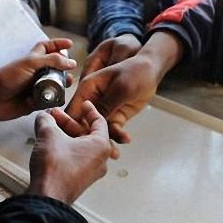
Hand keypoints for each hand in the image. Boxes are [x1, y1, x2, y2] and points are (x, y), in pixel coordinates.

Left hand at [0, 39, 76, 121]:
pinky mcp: (37, 101)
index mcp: (33, 59)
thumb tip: (71, 63)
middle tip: (69, 72)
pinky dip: (53, 99)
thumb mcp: (30, 63)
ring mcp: (37, 87)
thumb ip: (52, 61)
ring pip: (56, 85)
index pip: (48, 48)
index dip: (58, 44)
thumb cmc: (6, 77)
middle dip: (65, 70)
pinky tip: (53, 98)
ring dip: (62, 85)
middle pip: (57, 68)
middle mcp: (37, 72)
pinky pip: (50, 100)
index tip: (70, 45)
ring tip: (65, 85)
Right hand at [26, 101, 115, 203]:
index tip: (84, 104)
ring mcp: (90, 172)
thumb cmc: (55, 171)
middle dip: (70, 122)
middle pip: (88, 134)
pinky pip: (76, 158)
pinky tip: (51, 145)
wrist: (47, 197)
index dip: (89, 110)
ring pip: (81, 147)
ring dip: (66, 135)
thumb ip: (46, 120)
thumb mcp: (48, 135)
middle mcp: (100, 160)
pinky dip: (66, 148)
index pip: (99, 121)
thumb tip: (44, 117)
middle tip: (57, 116)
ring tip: (51, 128)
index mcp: (100, 146)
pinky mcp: (79, 180)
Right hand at [66, 32, 183, 142]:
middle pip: (83, 122)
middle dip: (88, 138)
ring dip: (105, 140)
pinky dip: (118, 136)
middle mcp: (93, 100)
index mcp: (88, 87)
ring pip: (98, 129)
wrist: (152, 71)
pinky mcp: (115, 115)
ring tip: (113, 152)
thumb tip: (94, 120)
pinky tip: (125, 139)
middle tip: (95, 150)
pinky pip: (113, 129)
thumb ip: (107, 104)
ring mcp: (104, 109)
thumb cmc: (135, 70)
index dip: (70, 125)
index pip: (73, 109)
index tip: (74, 139)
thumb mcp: (121, 87)